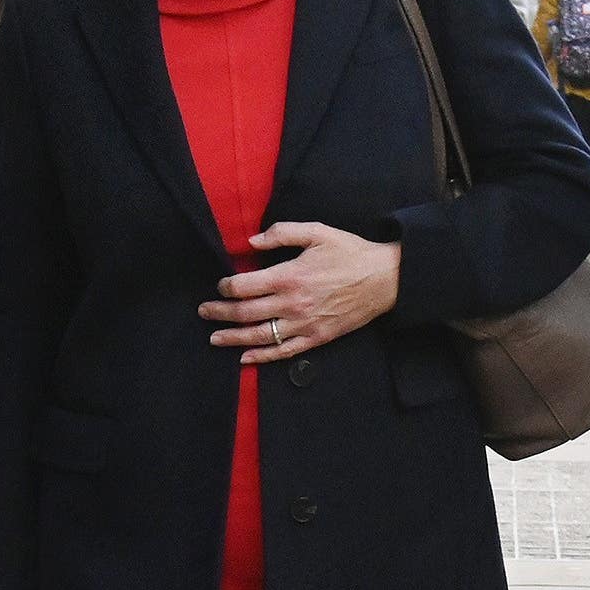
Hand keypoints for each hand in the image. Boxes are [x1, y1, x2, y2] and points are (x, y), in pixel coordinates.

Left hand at [199, 222, 400, 362]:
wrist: (384, 280)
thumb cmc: (350, 253)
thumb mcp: (317, 232)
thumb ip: (282, 233)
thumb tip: (251, 242)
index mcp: (289, 276)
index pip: (244, 286)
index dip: (226, 286)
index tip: (221, 285)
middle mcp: (292, 304)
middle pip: (245, 313)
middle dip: (220, 313)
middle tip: (204, 312)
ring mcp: (303, 324)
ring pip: (259, 336)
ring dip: (233, 338)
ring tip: (215, 337)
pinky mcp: (316, 337)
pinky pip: (283, 351)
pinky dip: (262, 356)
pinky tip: (245, 357)